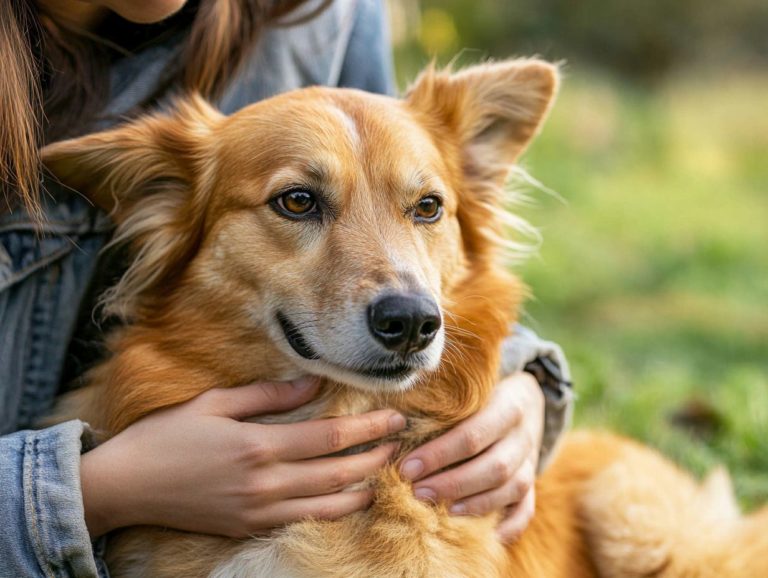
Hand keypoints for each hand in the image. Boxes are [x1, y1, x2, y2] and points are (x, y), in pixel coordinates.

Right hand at [80, 378, 405, 537]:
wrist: (125, 486)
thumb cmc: (167, 437)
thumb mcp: (215, 403)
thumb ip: (268, 394)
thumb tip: (313, 382)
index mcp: (258, 445)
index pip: (330, 437)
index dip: (368, 429)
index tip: (394, 417)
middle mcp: (265, 482)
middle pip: (337, 471)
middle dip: (375, 457)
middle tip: (400, 443)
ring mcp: (258, 510)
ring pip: (326, 504)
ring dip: (361, 489)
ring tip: (385, 475)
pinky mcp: (249, 527)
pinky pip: (301, 521)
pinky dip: (331, 511)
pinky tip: (346, 500)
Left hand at [399, 372, 543, 542]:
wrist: (526, 400)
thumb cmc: (481, 396)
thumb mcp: (469, 392)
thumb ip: (443, 408)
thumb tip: (393, 426)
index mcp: (509, 405)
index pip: (473, 435)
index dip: (439, 454)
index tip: (407, 468)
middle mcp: (524, 436)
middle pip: (495, 467)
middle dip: (453, 484)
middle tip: (417, 493)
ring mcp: (531, 462)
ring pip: (512, 489)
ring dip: (476, 504)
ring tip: (443, 513)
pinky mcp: (533, 484)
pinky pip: (526, 510)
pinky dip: (508, 527)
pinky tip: (485, 537)